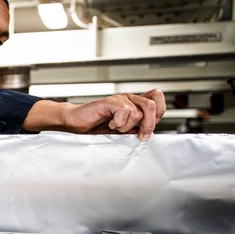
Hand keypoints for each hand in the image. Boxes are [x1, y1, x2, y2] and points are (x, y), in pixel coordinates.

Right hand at [25, 89, 165, 140]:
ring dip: (128, 126)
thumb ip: (135, 127)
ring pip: (137, 112)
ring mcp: (119, 99)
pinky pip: (124, 112)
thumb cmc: (95, 125)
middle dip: (148, 124)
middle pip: (151, 105)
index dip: (159, 112)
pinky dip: (118, 123)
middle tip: (140, 135)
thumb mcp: (121, 129)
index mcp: (133, 103)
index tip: (148, 128)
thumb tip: (148, 132)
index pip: (157, 98)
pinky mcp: (109, 102)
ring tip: (116, 127)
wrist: (76, 122)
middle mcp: (128, 98)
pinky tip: (109, 123)